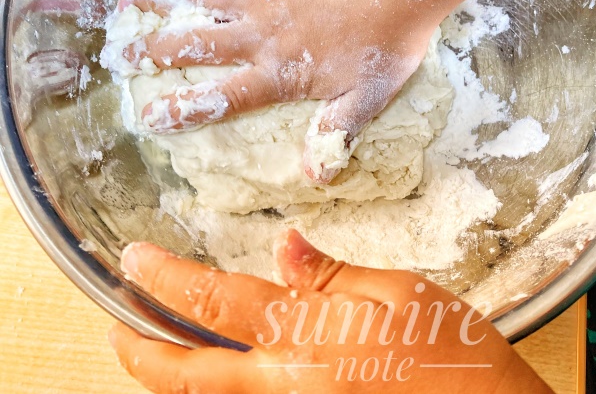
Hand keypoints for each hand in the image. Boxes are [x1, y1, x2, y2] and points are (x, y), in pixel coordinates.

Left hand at [109, 230, 551, 393]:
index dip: (167, 278)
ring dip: (171, 379)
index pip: (216, 304)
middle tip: (115, 329)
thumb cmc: (453, 354)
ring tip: (149, 349)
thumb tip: (283, 245)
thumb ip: (332, 274)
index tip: (135, 257)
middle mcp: (291, 387)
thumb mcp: (401, 292)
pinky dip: (216, 393)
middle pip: (192, 377)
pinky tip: (212, 375)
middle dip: (143, 355)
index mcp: (313, 338)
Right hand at [121, 0, 445, 181]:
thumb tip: (314, 178)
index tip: (149, 117)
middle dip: (155, 54)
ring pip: (198, 3)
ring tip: (124, 4)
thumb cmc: (386, 41)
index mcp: (279, 74)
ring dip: (159, 4)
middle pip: (196, 47)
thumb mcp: (367, 99)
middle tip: (119, 55)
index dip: (184, 109)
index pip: (222, 98)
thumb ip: (335, 134)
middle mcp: (258, 36)